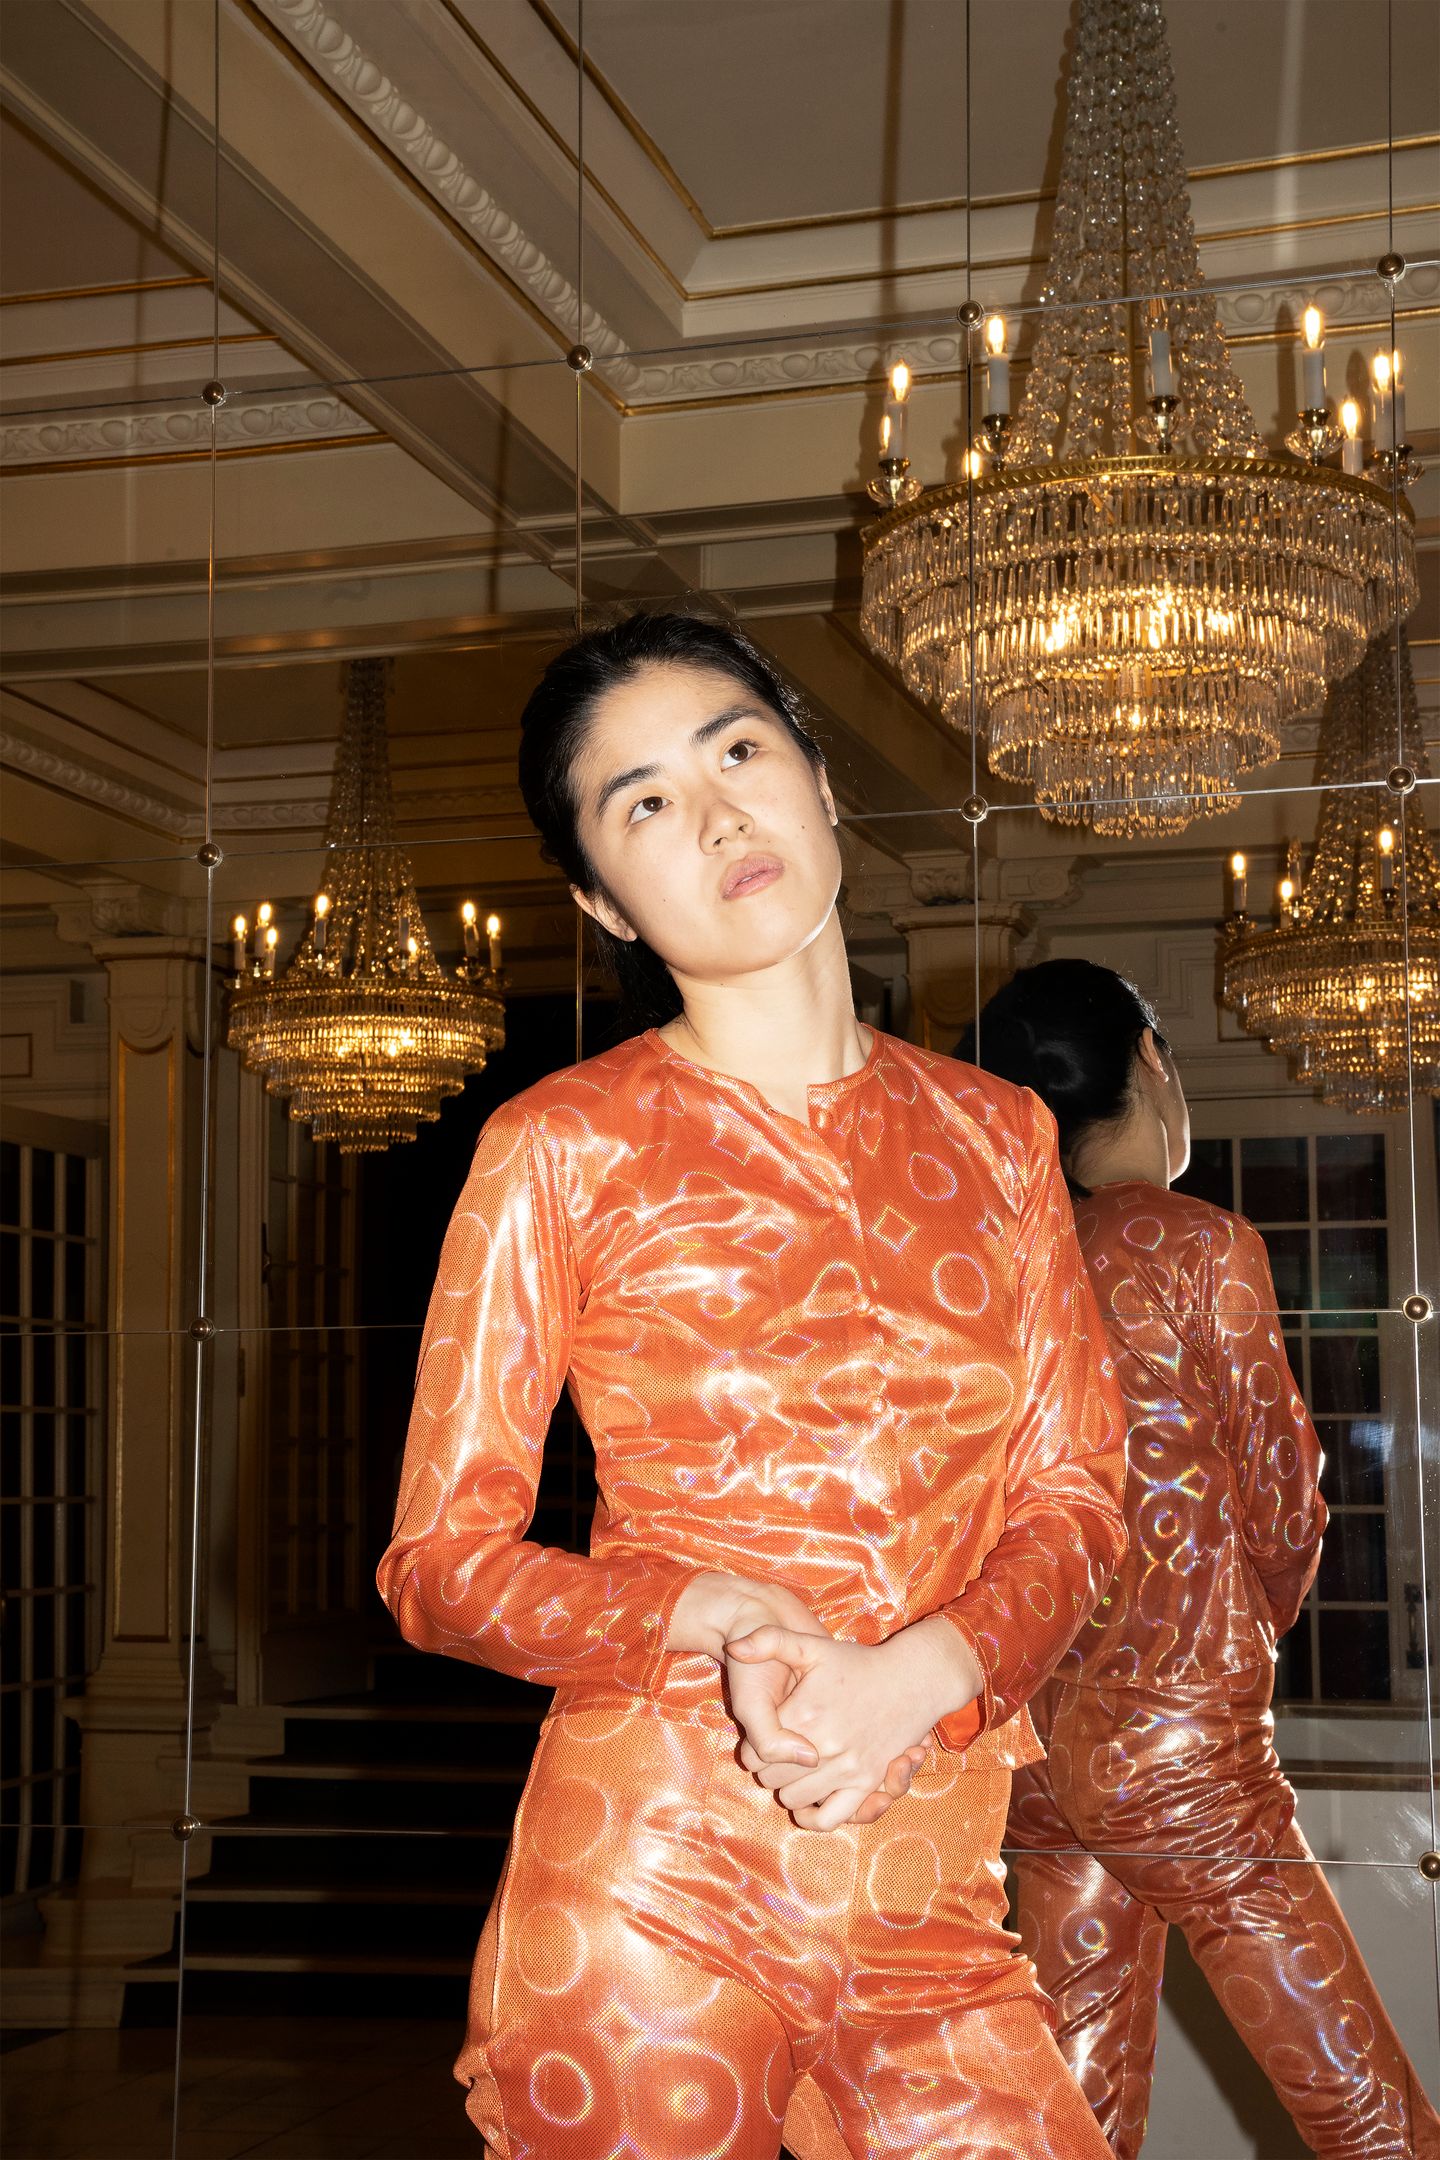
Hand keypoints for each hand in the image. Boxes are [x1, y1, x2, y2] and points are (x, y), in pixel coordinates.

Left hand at [727, 1615, 978, 1830]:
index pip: (754, 1750)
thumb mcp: (813, 1645)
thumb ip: (769, 1641)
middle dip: (766, 1767)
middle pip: (769, 1778)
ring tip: (792, 1769)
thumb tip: (734, 1649)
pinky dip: (812, 1817)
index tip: (762, 1736)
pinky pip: (830, 1817)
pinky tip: (807, 1803)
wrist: (912, 1680)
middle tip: (776, 1752)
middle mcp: (823, 1746)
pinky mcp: (866, 1783)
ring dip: (786, 1787)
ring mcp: (847, 1768)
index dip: (751, 1745)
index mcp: (804, 1713)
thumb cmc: (857, 1663)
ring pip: (793, 1798)